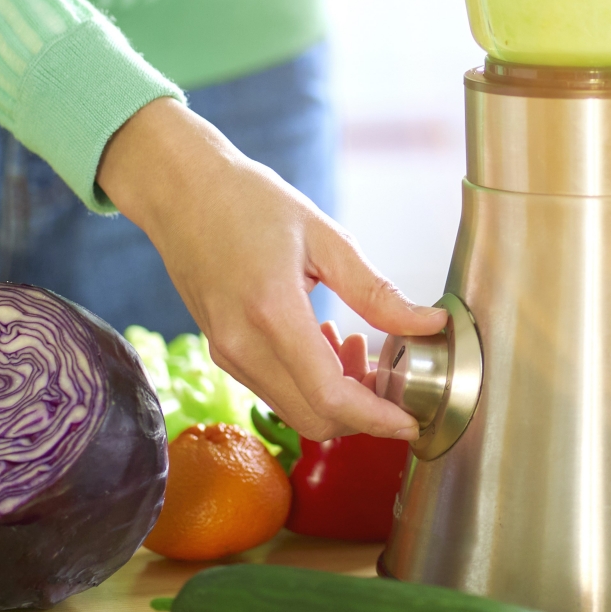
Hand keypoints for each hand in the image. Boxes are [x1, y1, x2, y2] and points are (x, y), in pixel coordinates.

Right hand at [97, 97, 445, 440]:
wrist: (181, 190)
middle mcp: (242, 345)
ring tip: (356, 343)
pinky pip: (274, 389)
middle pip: (315, 419)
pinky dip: (309, 382)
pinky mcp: (221, 352)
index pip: (331, 396)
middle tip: (391, 372)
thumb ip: (376, 291)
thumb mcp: (324, 236)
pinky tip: (324, 339)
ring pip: (295, 409)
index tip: (412, 420)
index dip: (378, 418)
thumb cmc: (250, 201)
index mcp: (272, 313)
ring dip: (337, 396)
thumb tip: (429, 323)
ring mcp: (226, 353)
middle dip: (363, 413)